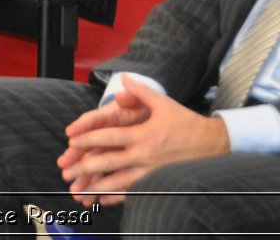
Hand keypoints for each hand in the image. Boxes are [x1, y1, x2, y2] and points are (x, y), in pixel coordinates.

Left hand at [58, 76, 229, 205]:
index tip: (71, 140)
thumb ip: (140, 91)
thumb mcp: (163, 103)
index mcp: (144, 135)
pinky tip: (102, 200)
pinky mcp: (157, 183)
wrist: (214, 145)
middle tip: (66, 169)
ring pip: (118, 182)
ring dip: (96, 186)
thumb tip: (123, 79)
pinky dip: (116, 198)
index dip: (89, 138)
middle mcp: (145, 156)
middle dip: (85, 167)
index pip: (111, 137)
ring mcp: (151, 172)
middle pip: (109, 162)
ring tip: (78, 190)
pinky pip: (133, 193)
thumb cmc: (186, 123)